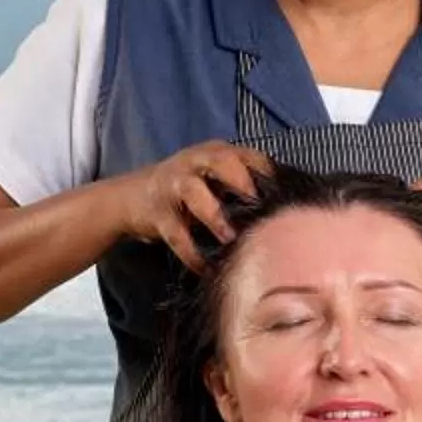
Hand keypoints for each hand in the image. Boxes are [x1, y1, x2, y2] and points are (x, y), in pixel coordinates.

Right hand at [108, 142, 271, 270]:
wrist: (132, 197)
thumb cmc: (188, 190)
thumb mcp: (214, 180)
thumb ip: (244, 187)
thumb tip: (287, 210)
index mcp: (217, 153)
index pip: (250, 155)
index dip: (271, 174)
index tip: (289, 197)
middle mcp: (196, 162)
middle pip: (222, 162)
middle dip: (242, 183)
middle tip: (260, 208)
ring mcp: (174, 185)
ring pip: (195, 193)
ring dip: (215, 217)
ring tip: (232, 240)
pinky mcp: (158, 213)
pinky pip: (177, 234)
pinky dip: (192, 254)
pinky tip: (207, 268)